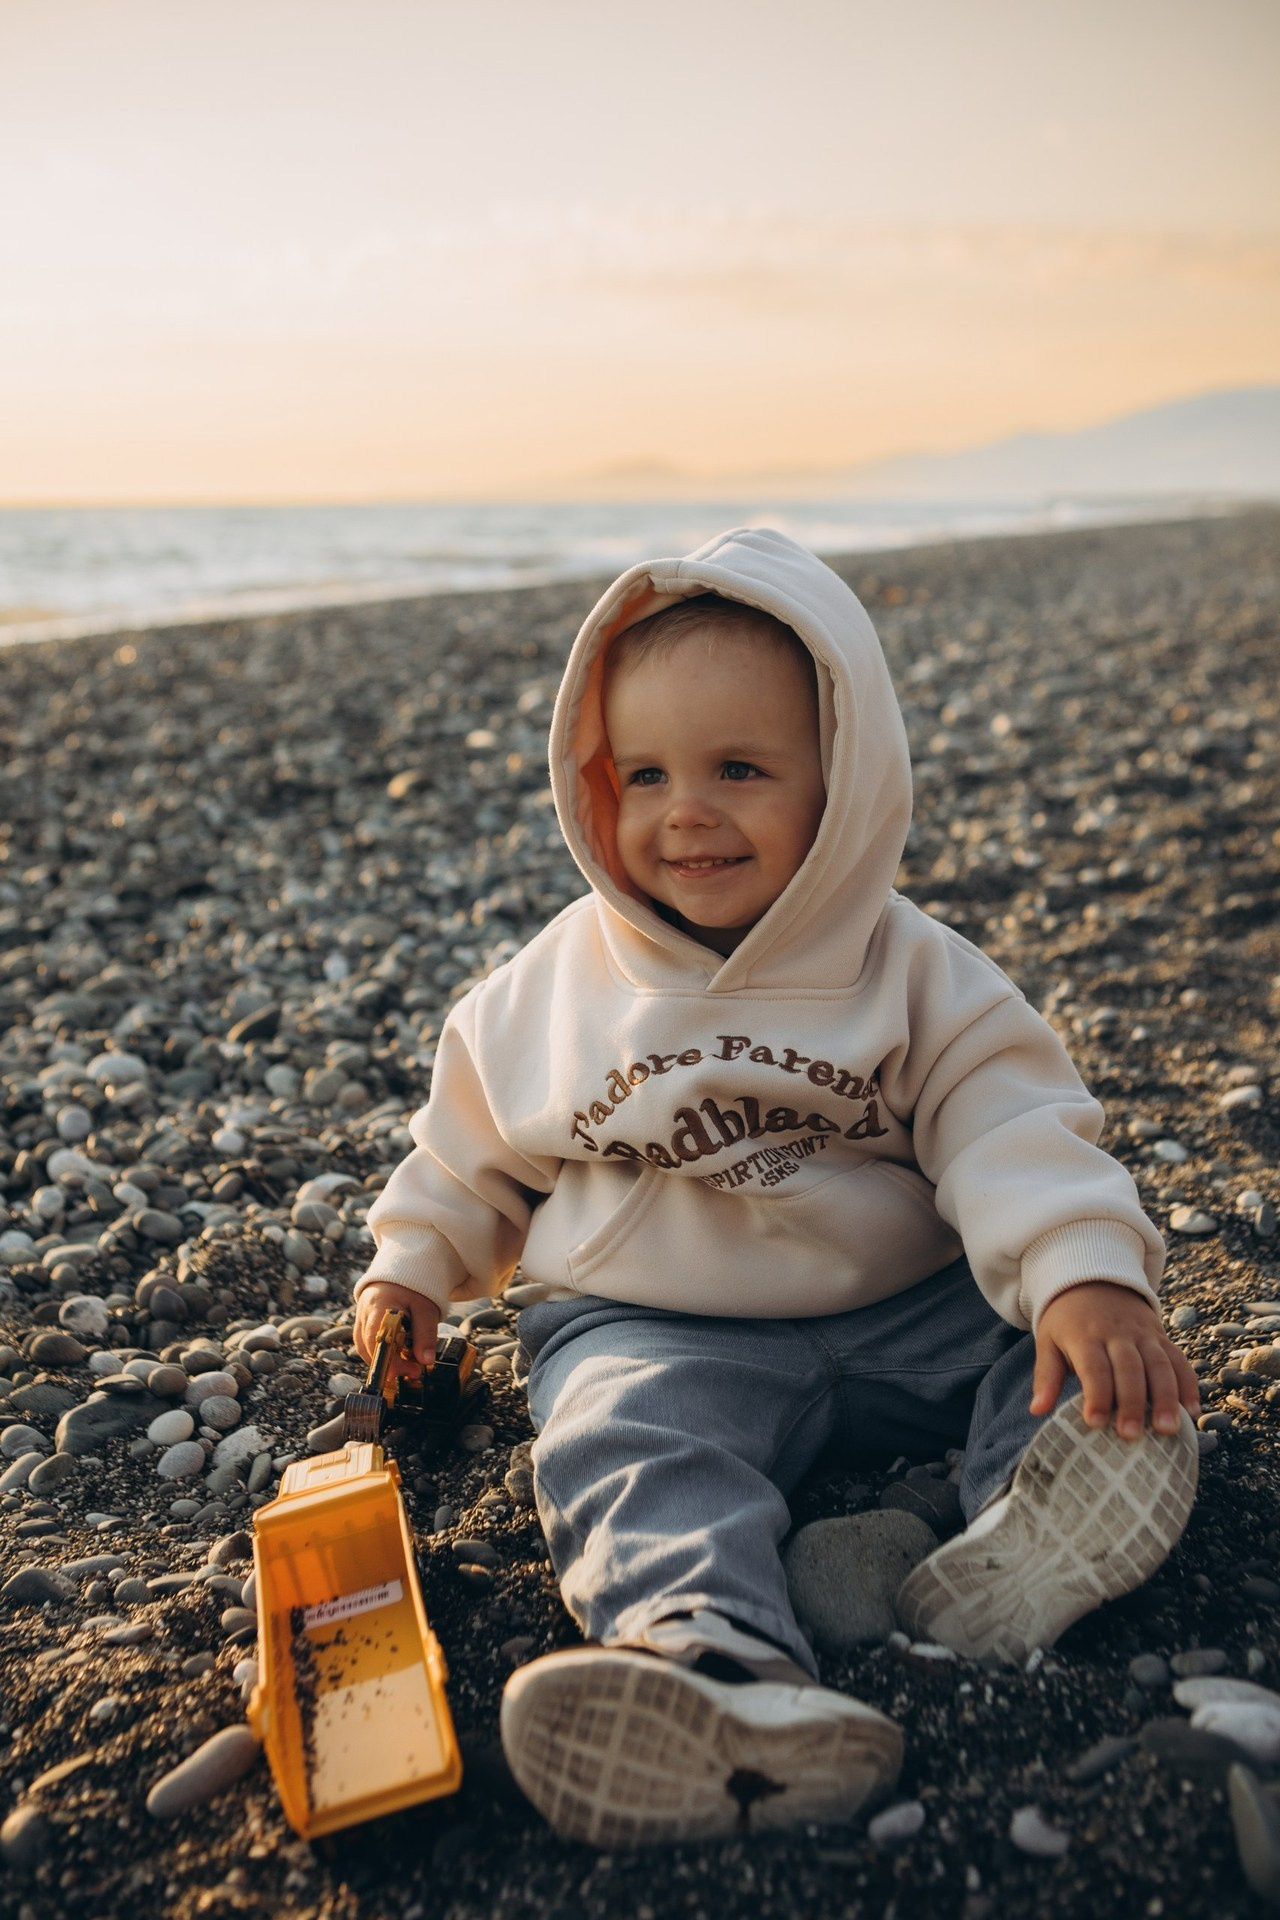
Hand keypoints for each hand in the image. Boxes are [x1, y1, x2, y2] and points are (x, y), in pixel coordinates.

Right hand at [353, 1281, 440, 1376]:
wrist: (400, 1273)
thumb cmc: (413, 1289)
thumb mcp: (426, 1309)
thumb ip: (426, 1334)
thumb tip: (426, 1360)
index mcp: (379, 1305)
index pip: (379, 1338)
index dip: (389, 1360)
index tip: (405, 1372)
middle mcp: (364, 1313)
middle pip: (369, 1347)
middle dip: (391, 1364)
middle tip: (414, 1371)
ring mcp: (360, 1319)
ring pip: (365, 1348)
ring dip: (385, 1361)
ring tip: (409, 1365)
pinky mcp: (361, 1324)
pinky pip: (366, 1345)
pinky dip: (381, 1354)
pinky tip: (397, 1357)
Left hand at [1032, 1280, 1200, 1440]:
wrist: (1093, 1280)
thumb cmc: (1067, 1322)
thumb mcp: (1048, 1341)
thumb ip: (1046, 1376)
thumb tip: (1036, 1410)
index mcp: (1085, 1335)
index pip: (1094, 1367)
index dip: (1096, 1395)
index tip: (1095, 1422)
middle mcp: (1118, 1334)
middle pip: (1129, 1368)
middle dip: (1132, 1403)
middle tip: (1132, 1435)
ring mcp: (1144, 1334)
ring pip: (1159, 1365)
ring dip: (1166, 1398)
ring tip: (1168, 1429)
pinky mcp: (1162, 1337)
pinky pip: (1179, 1360)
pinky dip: (1189, 1385)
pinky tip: (1192, 1411)